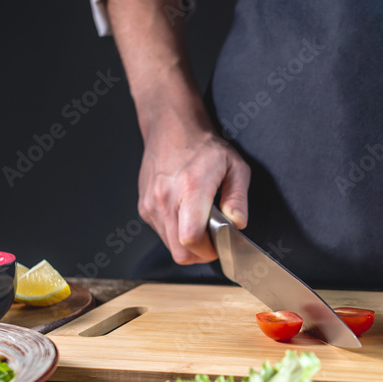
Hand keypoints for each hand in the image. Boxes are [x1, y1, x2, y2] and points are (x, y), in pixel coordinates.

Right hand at [137, 120, 250, 263]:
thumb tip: (237, 223)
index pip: (191, 238)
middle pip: (180, 252)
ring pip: (170, 246)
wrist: (171, 128)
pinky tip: (185, 214)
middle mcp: (165, 198)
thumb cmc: (204, 146)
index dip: (208, 250)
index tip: (219, 243)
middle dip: (200, 253)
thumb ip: (238, 198)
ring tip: (200, 222)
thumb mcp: (235, 166)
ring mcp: (151, 205)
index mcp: (190, 187)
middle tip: (213, 238)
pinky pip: (162, 234)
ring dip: (188, 244)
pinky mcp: (144, 208)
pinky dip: (176, 233)